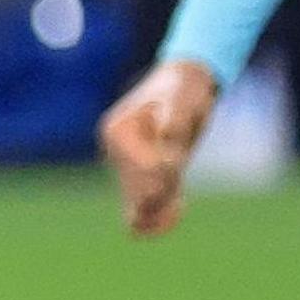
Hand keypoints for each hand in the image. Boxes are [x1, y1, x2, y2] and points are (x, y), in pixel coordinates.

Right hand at [99, 59, 221, 236]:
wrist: (184, 84)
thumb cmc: (184, 90)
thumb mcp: (183, 102)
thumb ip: (174, 124)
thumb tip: (168, 144)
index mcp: (118, 130)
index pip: (140, 166)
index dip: (163, 172)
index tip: (177, 160)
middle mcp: (115, 148)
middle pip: (137, 185)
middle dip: (160, 195)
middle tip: (179, 201)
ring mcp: (125, 160)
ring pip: (138, 197)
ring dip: (158, 209)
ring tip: (178, 209)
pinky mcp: (138, 170)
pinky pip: (141, 199)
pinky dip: (156, 212)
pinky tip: (173, 215)